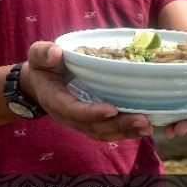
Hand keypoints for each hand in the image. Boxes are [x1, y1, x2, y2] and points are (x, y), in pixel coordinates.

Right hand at [24, 41, 154, 141]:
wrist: (39, 83)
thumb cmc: (42, 66)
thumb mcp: (38, 56)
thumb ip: (43, 53)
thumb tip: (56, 53)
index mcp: (55, 100)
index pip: (74, 110)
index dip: (92, 112)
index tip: (112, 110)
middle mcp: (68, 116)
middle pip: (94, 127)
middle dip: (118, 125)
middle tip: (142, 120)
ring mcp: (79, 122)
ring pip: (103, 133)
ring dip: (126, 132)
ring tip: (148, 127)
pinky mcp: (89, 122)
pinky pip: (107, 131)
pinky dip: (125, 132)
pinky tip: (143, 128)